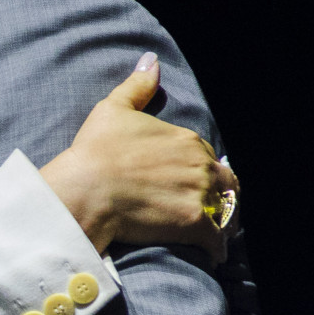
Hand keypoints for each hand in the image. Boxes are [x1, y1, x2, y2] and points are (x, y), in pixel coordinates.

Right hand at [38, 53, 239, 261]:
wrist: (87, 189)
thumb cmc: (95, 150)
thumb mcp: (114, 108)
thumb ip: (138, 85)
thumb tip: (151, 60)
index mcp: (187, 139)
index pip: (206, 156)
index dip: (199, 170)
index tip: (190, 182)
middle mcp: (201, 165)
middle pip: (224, 183)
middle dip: (218, 196)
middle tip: (207, 209)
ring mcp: (200, 195)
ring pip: (226, 211)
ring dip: (222, 221)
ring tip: (214, 233)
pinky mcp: (195, 225)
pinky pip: (218, 240)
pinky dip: (217, 248)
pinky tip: (212, 254)